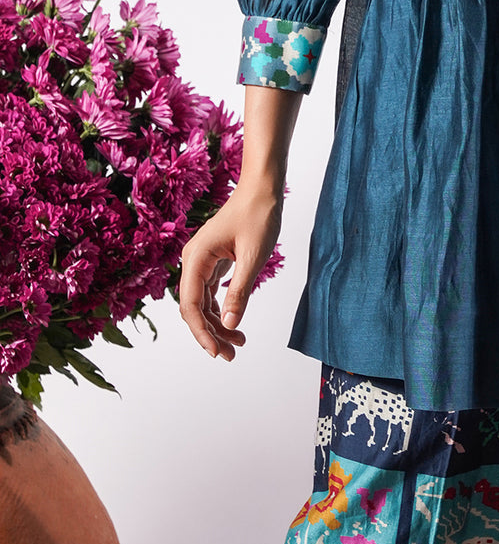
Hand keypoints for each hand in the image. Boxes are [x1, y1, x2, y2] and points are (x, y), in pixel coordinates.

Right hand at [178, 184, 281, 360]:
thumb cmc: (258, 214)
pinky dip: (221, 309)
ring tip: (238, 344)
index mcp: (196, 258)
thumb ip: (240, 291)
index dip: (201, 332)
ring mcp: (202, 261)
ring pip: (203, 303)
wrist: (262, 188)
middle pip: (194, 308)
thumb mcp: (253, 256)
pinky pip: (211, 293)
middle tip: (232, 355)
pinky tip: (234, 323)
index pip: (190, 306)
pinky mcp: (213, 261)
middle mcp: (193, 260)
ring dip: (217, 324)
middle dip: (211, 333)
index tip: (217, 351)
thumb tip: (230, 324)